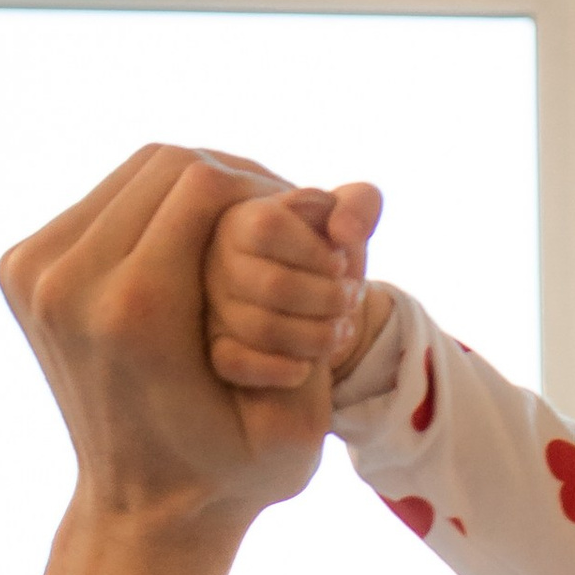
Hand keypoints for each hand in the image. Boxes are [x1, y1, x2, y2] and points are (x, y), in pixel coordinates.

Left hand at [0, 145, 338, 535]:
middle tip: (278, 218)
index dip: (265, 191)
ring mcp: (34, 273)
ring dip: (197, 190)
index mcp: (136, 313)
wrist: (142, 510)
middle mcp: (69, 284)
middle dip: (234, 182)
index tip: (298, 228)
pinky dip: (158, 207)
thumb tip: (342, 196)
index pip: (205, 184)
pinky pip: (104, 198)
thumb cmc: (235, 472)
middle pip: (166, 166)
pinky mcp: (22, 269)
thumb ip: (334, 312)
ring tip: (242, 228)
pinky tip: (194, 244)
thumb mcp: (301, 416)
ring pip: (135, 173)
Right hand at [204, 175, 385, 392]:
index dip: (315, 251)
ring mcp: (213, 306)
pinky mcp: (216, 347)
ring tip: (340, 330)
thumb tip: (344, 233)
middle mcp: (217, 261)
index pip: (268, 226)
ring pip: (261, 327)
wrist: (313, 295)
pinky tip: (307, 366)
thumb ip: (360, 204)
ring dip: (316, 336)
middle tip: (349, 300)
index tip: (339, 263)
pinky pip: (234, 363)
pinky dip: (279, 370)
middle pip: (273, 284)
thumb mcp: (350, 216)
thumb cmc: (327, 248)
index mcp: (242, 218)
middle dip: (328, 298)